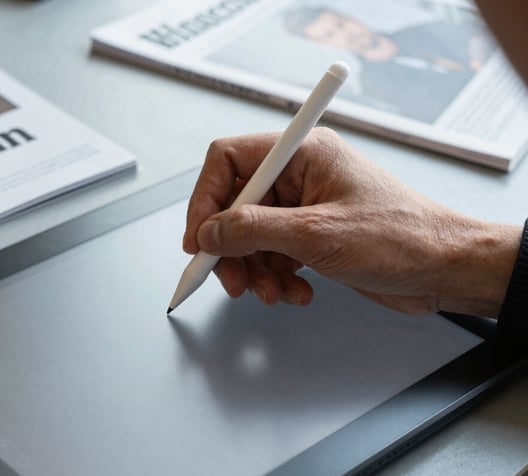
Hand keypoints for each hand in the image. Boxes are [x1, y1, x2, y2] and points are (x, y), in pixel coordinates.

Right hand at [183, 128, 520, 316]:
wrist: (446, 269)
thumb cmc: (403, 237)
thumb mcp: (316, 234)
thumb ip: (253, 230)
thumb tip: (209, 231)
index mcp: (302, 153)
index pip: (229, 160)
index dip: (206, 199)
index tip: (199, 237)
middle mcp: (300, 175)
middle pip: (235, 205)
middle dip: (230, 247)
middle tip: (231, 279)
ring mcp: (305, 206)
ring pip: (251, 235)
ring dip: (255, 269)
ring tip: (272, 292)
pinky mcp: (312, 235)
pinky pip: (273, 254)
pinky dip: (276, 277)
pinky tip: (297, 292)